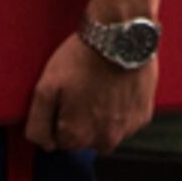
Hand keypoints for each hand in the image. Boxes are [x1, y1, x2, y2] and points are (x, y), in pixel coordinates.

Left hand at [22, 34, 156, 155]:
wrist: (120, 36)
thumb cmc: (82, 58)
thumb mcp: (46, 87)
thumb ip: (38, 123)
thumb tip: (44, 144)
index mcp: (77, 136)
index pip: (60, 140)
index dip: (60, 117)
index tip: (65, 96)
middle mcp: (104, 140)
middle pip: (86, 139)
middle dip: (82, 120)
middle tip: (83, 89)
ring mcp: (126, 129)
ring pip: (108, 131)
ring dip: (103, 117)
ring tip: (101, 87)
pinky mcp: (143, 116)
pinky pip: (128, 121)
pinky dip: (122, 109)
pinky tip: (117, 87)